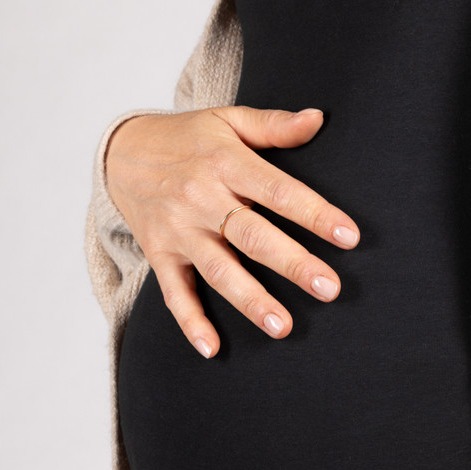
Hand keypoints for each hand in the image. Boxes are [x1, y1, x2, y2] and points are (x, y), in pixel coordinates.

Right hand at [104, 106, 359, 354]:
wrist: (121, 152)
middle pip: (252, 236)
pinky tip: (212, 349)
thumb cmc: (190, 139)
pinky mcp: (159, 254)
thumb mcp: (228, 119)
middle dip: (292, 263)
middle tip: (328, 289)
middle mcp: (201, 198)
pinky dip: (190, 322)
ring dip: (250, 300)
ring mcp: (178, 230)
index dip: (314, 214)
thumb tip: (318, 119)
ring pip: (219, 270)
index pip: (278, 191)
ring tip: (283, 328)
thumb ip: (274, 125)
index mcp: (225, 163)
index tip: (349, 237)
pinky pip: (174, 293)